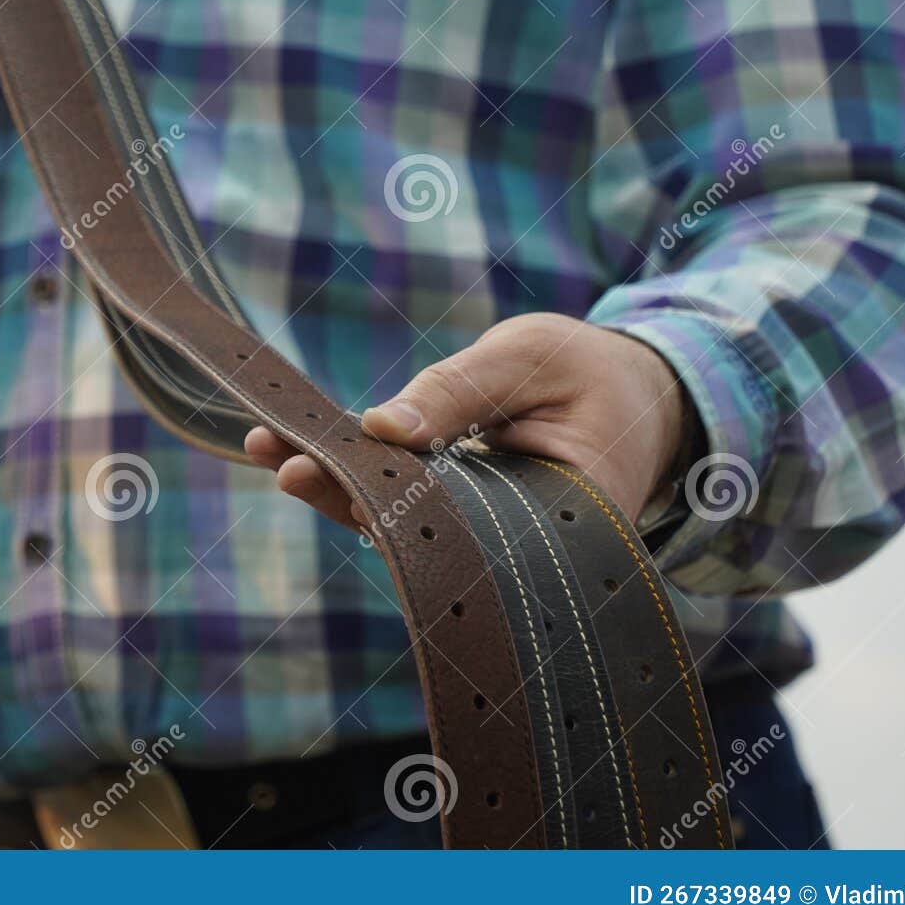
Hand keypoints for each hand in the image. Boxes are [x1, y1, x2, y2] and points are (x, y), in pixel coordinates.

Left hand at [244, 313, 688, 529]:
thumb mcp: (529, 359)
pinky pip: (410, 496)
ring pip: (406, 518)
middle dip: (341, 495)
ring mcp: (491, 534)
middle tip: (280, 462)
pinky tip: (303, 445)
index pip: (456, 524)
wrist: (635, 393)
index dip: (379, 503)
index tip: (315, 473)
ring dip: (336, 483)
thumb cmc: (590, 370)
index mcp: (562, 521)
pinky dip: (360, 469)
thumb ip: (459, 390)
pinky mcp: (468, 512)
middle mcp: (521, 545)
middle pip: (420, 530)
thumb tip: (379, 426)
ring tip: (270, 447)